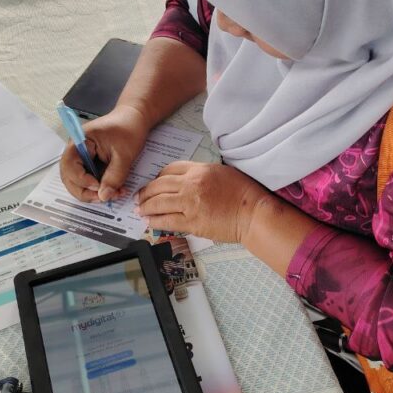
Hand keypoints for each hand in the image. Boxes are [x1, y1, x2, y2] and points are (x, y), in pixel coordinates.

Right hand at [59, 105, 148, 202]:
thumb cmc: (128, 128)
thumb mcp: (125, 154)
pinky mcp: (90, 164)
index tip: (98, 187)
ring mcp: (82, 158)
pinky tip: (113, 190)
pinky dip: (99, 188)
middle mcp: (76, 151)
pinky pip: (88, 180)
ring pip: (77, 182)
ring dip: (92, 192)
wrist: (134, 119)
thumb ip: (114, 176)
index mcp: (79, 141)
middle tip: (104, 198)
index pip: (69, 165)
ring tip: (112, 194)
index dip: (81, 180)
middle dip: (85, 191)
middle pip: (69, 177)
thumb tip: (104, 196)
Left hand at [137, 161, 268, 242]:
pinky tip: (149, 222)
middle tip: (139, 198)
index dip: (157, 177)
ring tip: (140, 211)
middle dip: (145, 192)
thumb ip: (202, 174)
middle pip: (159, 186)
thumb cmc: (244, 193)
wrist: (253, 213)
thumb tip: (187, 181)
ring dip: (146, 207)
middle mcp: (191, 184)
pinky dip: (155, 222)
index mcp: (200, 169)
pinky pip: (167, 221)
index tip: (154, 183)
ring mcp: (190, 204)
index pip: (169, 169)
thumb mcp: (222, 173)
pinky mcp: (192, 223)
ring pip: (158, 203)